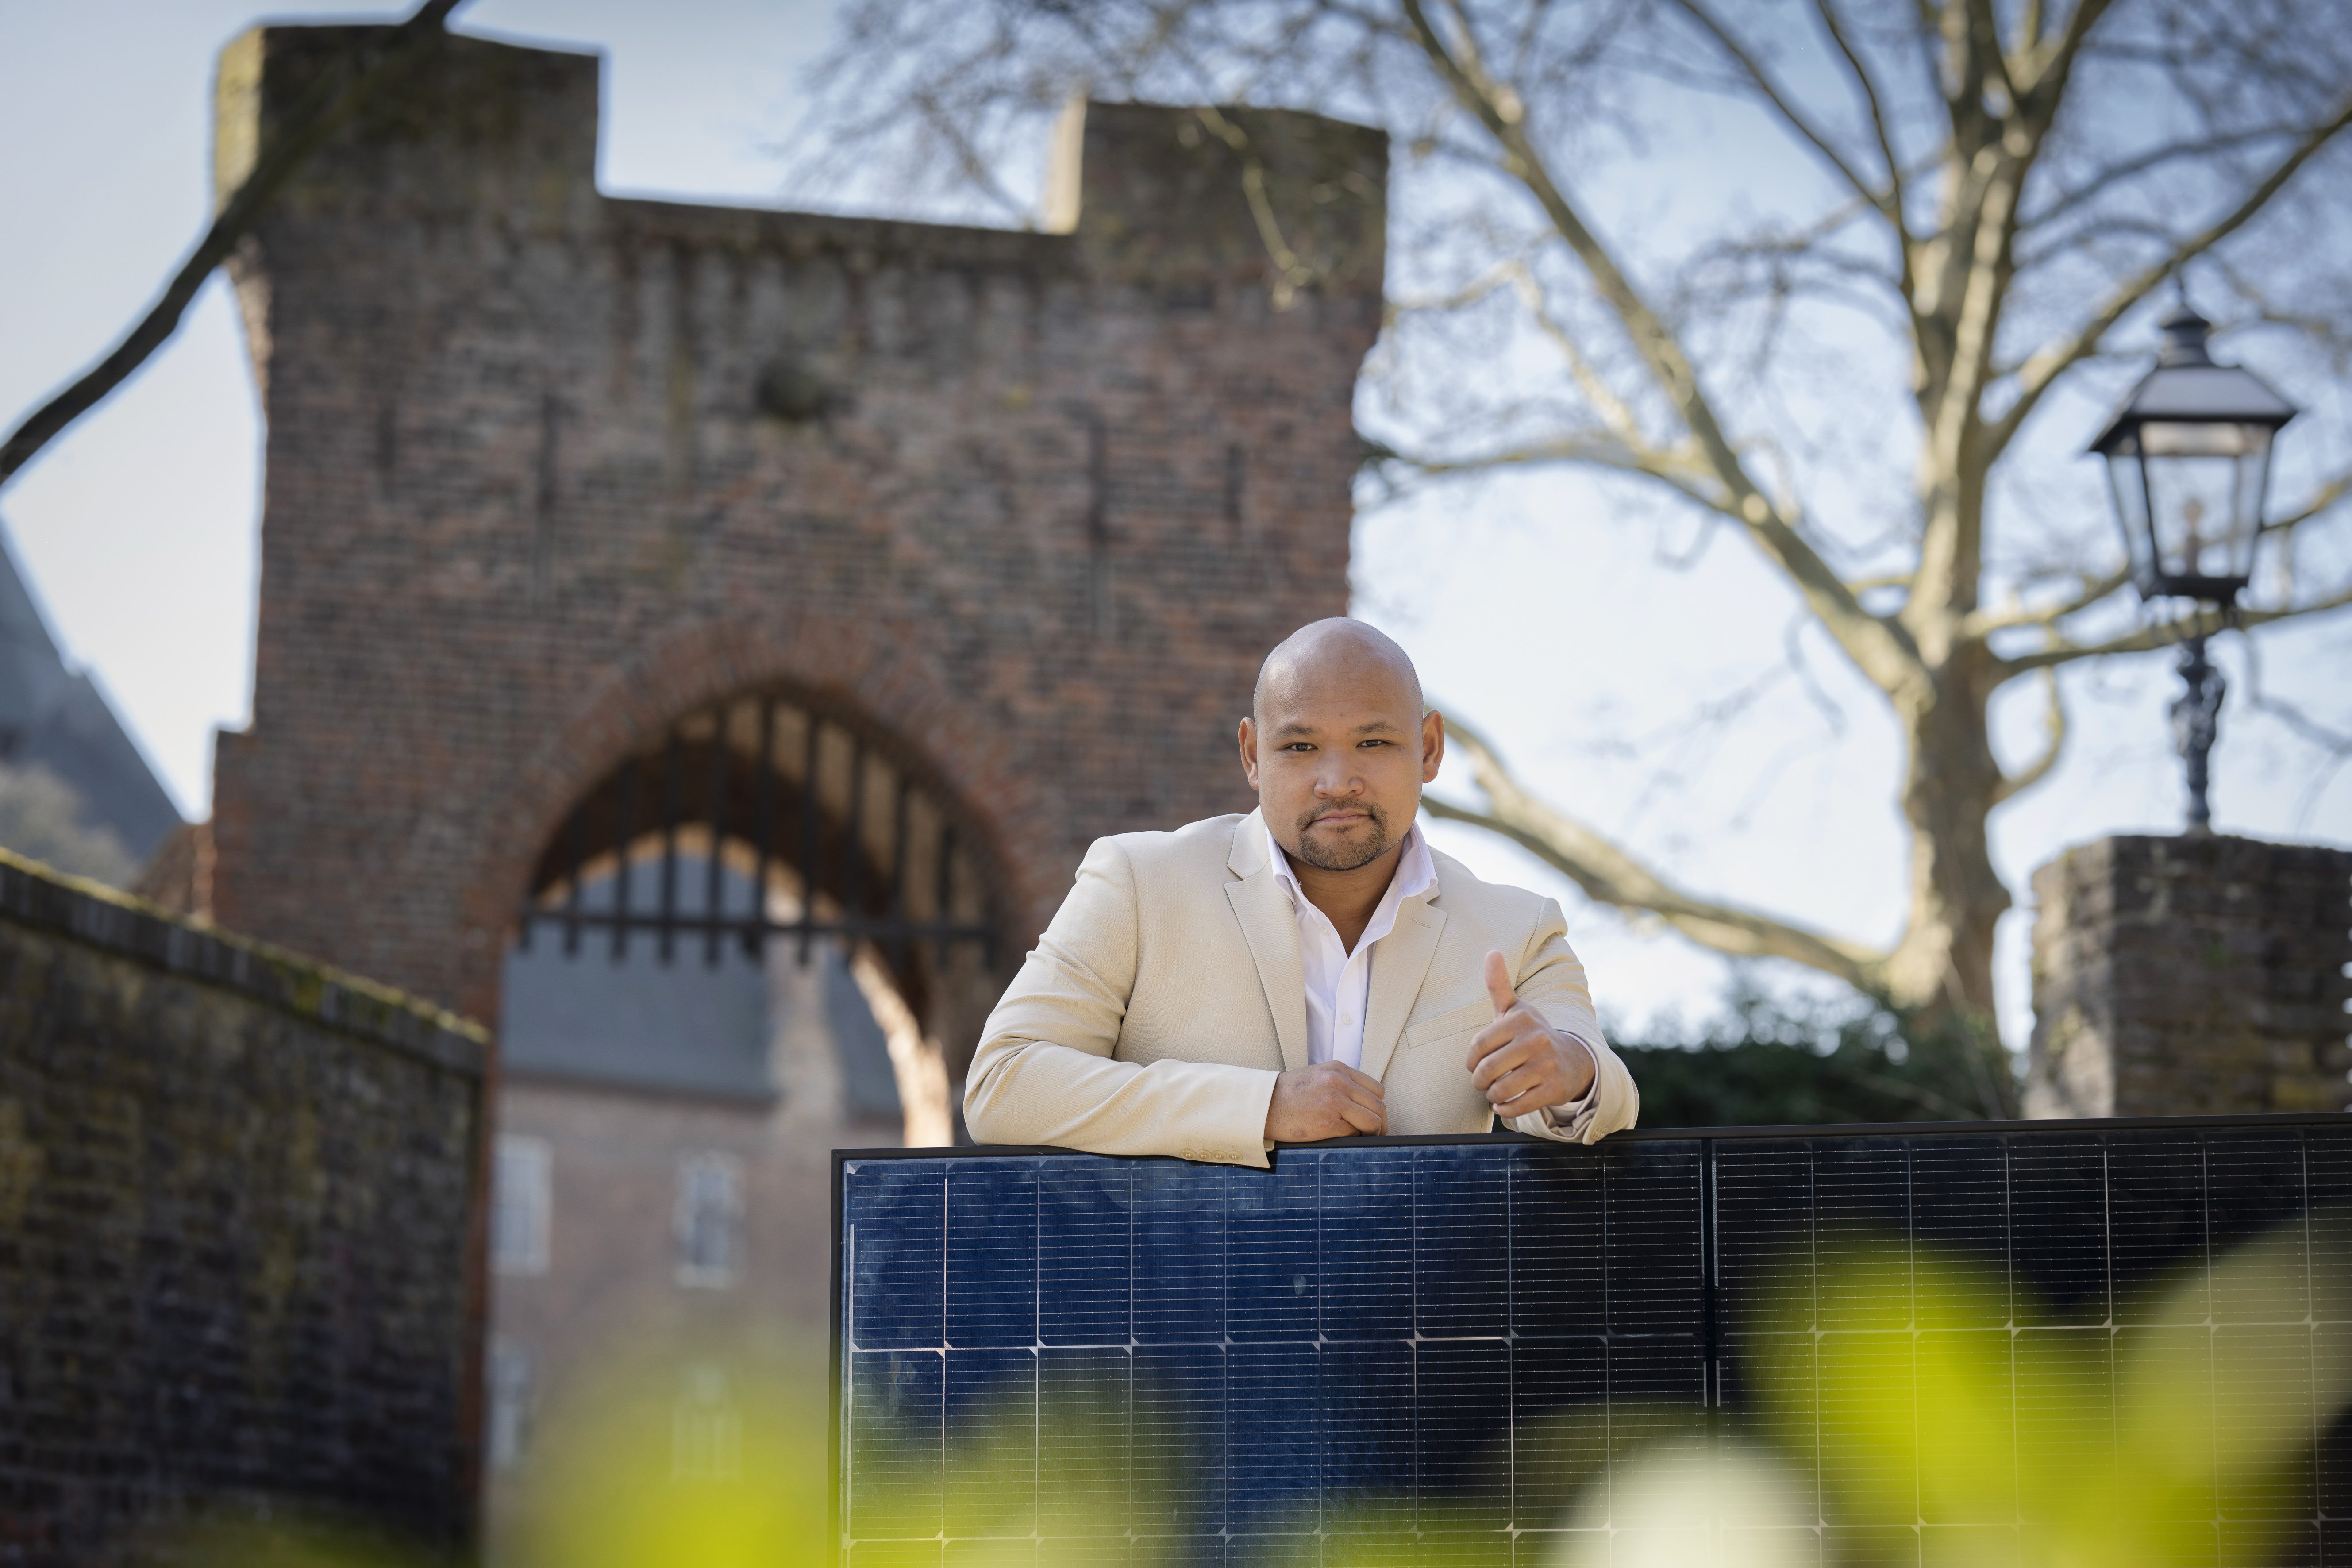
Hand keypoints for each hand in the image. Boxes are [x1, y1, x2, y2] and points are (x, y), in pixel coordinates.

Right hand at [1265, 1061, 1387, 1141]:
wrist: (1264, 1105)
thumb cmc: (1288, 1093)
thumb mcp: (1317, 1075)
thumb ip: (1341, 1082)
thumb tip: (1364, 1103)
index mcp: (1338, 1070)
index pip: (1376, 1089)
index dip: (1378, 1106)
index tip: (1376, 1116)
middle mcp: (1340, 1083)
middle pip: (1378, 1105)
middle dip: (1381, 1123)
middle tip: (1376, 1133)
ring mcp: (1335, 1102)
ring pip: (1372, 1121)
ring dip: (1371, 1133)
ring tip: (1364, 1138)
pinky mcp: (1328, 1123)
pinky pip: (1354, 1133)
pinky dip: (1352, 1138)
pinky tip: (1342, 1138)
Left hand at [1468, 950, 1594, 1119]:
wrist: (1572, 1059)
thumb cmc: (1531, 1034)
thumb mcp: (1515, 1009)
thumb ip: (1498, 984)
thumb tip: (1491, 952)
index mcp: (1521, 1019)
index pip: (1478, 1045)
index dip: (1470, 1059)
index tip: (1474, 1063)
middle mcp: (1536, 1039)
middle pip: (1487, 1070)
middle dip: (1478, 1080)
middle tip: (1482, 1081)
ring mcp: (1546, 1065)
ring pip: (1501, 1089)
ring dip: (1491, 1095)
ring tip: (1494, 1091)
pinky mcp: (1554, 1088)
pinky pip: (1518, 1106)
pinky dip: (1505, 1109)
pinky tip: (1504, 1104)